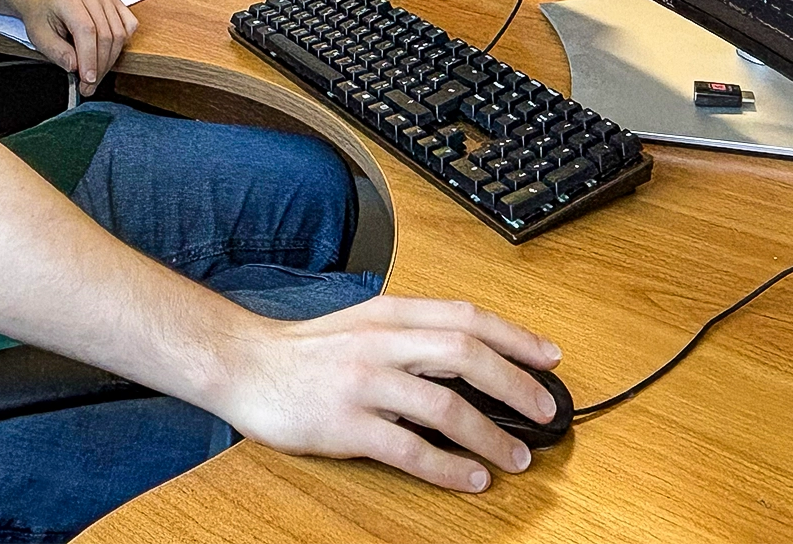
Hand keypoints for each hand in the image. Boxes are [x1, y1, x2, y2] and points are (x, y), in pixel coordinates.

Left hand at [15, 0, 138, 95]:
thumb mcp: (39, 37)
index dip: (90, 58)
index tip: (87, 79)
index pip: (86, 30)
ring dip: (110, 60)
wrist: (46, 0)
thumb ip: (57, 52)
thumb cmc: (42, 15)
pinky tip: (108, 53)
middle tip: (88, 85)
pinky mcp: (114, 4)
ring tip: (95, 74)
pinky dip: (122, 44)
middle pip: (106, 35)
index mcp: (68, 0)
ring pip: (119, 34)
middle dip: (100, 66)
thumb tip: (75, 66)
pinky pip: (129, 26)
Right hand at [212, 296, 562, 491]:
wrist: (242, 364)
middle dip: (517, 384)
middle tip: (546, 412)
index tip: (550, 358)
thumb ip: (413, 335)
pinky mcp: (345, 425)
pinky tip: (471, 478)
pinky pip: (409, 449)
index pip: (466, 317)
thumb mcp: (363, 323)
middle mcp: (381, 343)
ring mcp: (363, 384)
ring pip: (445, 406)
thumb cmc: (306, 350)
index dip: (515, 337)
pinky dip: (448, 467)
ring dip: (490, 435)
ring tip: (517, 457)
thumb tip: (475, 360)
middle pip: (466, 355)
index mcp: (390, 314)